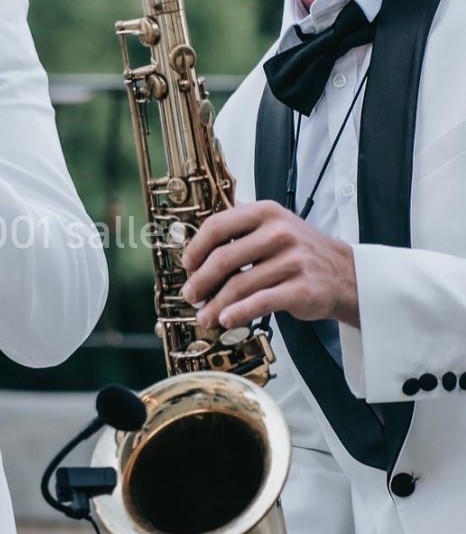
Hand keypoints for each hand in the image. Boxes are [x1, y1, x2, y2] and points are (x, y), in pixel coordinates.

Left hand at [181, 200, 359, 329]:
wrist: (345, 274)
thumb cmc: (300, 251)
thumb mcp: (274, 225)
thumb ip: (240, 223)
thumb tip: (196, 230)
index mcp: (266, 213)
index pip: (218, 225)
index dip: (196, 248)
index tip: (188, 265)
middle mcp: (279, 233)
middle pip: (224, 258)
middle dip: (201, 281)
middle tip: (190, 295)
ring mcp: (292, 261)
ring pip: (239, 285)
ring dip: (215, 304)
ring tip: (203, 316)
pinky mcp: (301, 289)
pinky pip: (260, 302)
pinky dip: (238, 313)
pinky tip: (225, 320)